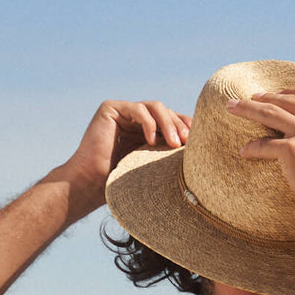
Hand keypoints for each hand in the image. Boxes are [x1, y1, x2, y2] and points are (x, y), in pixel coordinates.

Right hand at [60, 100, 191, 214]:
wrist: (91, 186)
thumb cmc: (121, 184)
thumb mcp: (153, 168)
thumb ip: (169, 156)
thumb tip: (203, 154)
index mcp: (147, 131)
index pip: (173, 122)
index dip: (187, 128)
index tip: (197, 144)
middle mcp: (136, 118)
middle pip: (166, 112)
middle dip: (180, 125)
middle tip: (187, 143)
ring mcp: (123, 111)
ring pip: (155, 107)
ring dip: (168, 123)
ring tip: (175, 142)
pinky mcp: (111, 109)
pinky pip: (138, 109)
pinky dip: (148, 123)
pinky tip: (152, 141)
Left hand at [229, 86, 294, 226]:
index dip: (289, 92)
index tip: (277, 94)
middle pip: (284, 100)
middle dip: (263, 97)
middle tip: (248, 98)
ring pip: (269, 114)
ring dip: (247, 109)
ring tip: (232, 108)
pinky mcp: (292, 151)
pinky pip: (265, 145)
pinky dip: (252, 147)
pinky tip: (244, 151)